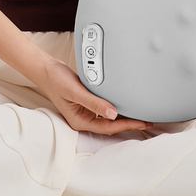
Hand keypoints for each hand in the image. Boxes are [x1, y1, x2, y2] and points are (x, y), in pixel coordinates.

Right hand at [36, 59, 152, 133]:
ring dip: (125, 116)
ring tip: (141, 115)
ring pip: (109, 118)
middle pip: (111, 126)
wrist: (46, 68)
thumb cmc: (56, 80)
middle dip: (129, 124)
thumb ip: (94, 103)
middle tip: (149, 121)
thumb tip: (113, 114)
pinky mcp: (87, 101)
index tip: (142, 122)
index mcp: (80, 121)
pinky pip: (105, 107)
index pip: (108, 128)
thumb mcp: (76, 91)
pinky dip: (117, 107)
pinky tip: (125, 104)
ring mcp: (86, 110)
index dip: (127, 126)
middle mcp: (84, 118)